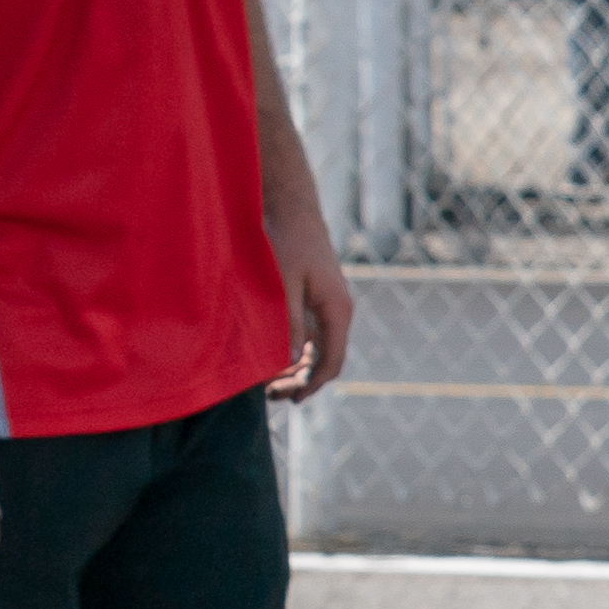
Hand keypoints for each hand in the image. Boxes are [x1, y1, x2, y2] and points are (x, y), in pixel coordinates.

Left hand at [270, 210, 357, 399]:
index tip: (290, 399)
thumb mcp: (283, 285)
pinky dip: (296, 350)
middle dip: (301, 380)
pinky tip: (275, 356)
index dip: (311, 384)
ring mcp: (330, 305)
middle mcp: (339, 311)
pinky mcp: (318, 298)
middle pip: (326, 359)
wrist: (292, 209)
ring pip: (319, 349)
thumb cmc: (286, 242)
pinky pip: (312, 334)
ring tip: (270, 382)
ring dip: (297, 367)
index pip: (331, 361)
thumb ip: (288, 323)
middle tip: (272, 396)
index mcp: (337, 310)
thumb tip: (289, 362)